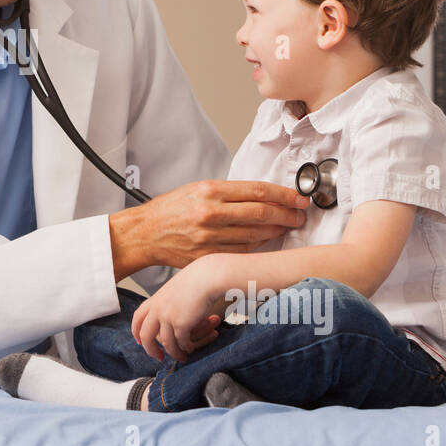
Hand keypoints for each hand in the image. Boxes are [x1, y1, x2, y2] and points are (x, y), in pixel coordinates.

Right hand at [109, 179, 309, 279]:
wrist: (145, 233)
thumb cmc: (171, 209)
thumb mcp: (197, 188)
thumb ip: (229, 193)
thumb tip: (263, 196)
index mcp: (210, 191)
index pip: (258, 191)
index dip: (284, 195)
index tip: (299, 199)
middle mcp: (211, 213)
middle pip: (262, 214)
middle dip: (287, 215)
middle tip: (300, 216)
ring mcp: (210, 238)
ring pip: (256, 236)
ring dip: (277, 232)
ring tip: (286, 228)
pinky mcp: (208, 257)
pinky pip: (242, 252)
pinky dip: (257, 246)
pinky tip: (264, 242)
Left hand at [131, 258, 233, 362]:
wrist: (207, 277)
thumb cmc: (195, 280)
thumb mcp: (173, 289)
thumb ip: (167, 302)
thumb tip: (168, 313)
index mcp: (154, 300)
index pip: (137, 318)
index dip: (136, 331)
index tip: (139, 341)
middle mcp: (157, 309)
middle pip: (145, 336)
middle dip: (150, 350)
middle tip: (158, 357)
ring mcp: (168, 317)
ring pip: (167, 343)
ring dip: (174, 353)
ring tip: (182, 357)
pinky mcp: (181, 324)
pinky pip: (182, 343)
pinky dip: (186, 348)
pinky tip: (191, 348)